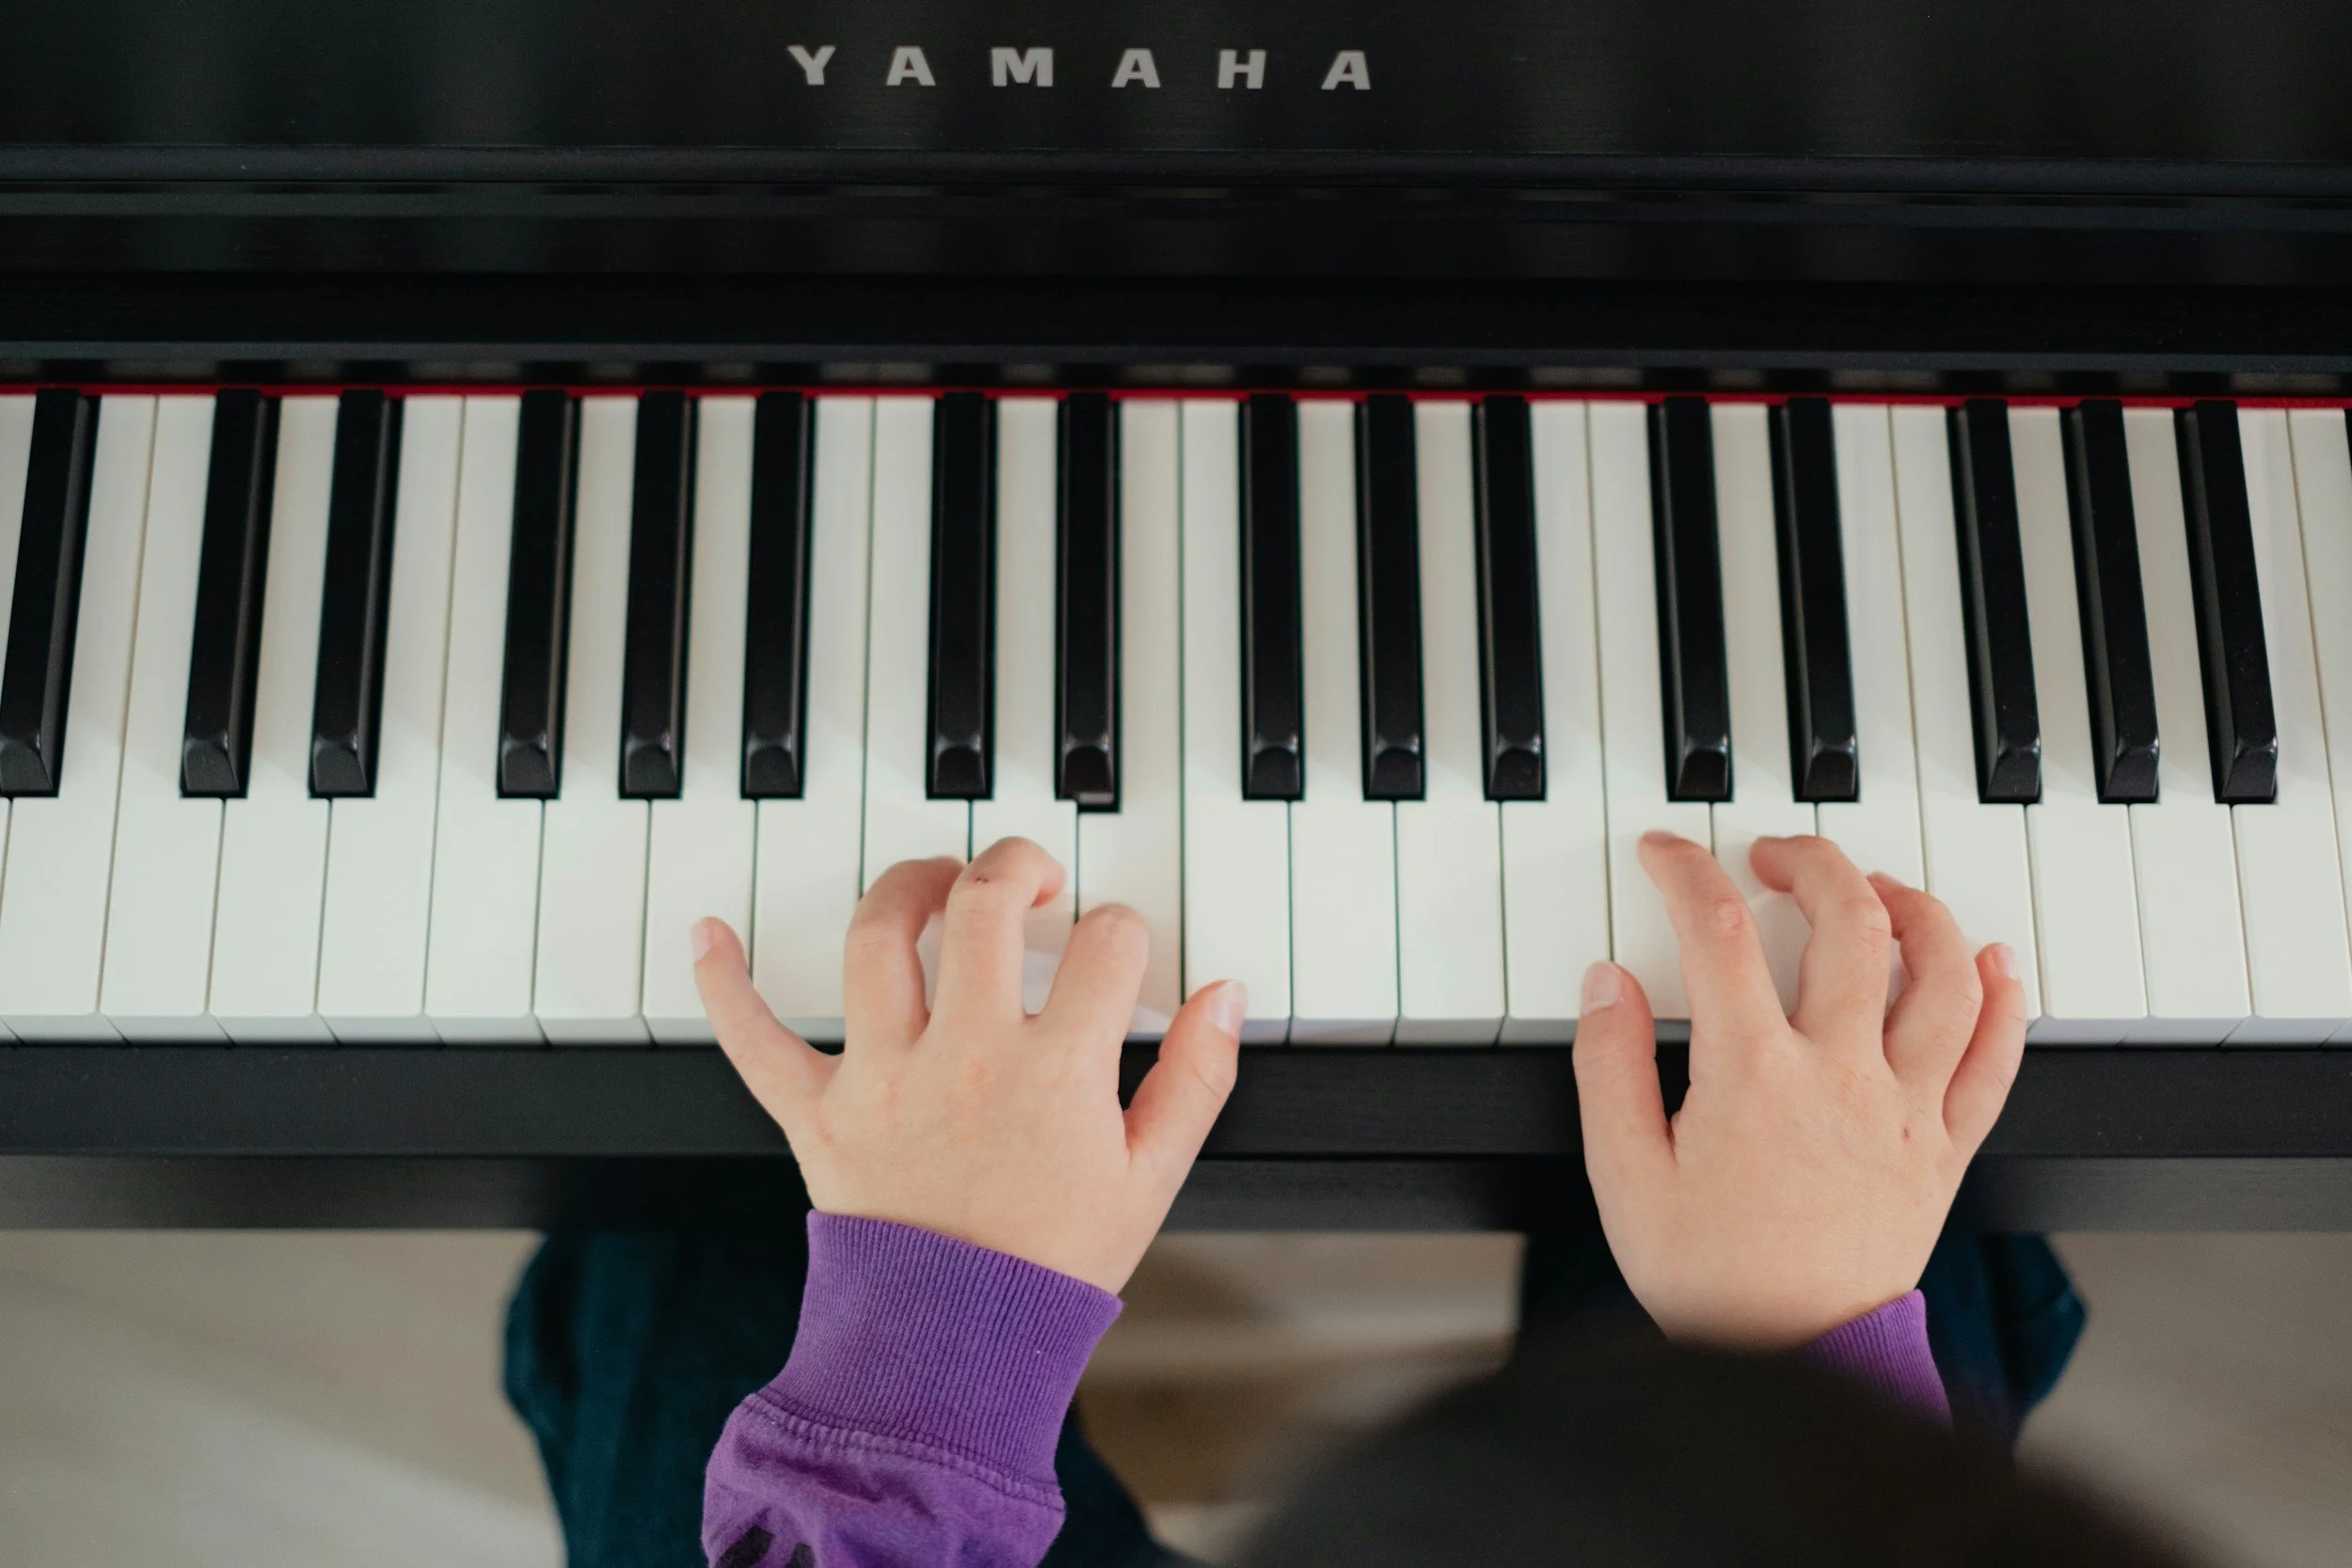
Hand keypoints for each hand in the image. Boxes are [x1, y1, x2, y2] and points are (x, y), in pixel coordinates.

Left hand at [691, 836, 1245, 1292]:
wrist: (956, 1351)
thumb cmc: (1049, 1268)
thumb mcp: (1150, 1179)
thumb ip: (1195, 1079)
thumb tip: (1224, 998)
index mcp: (1057, 1070)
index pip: (1107, 943)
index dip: (1123, 932)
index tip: (1118, 952)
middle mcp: (968, 1055)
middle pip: (985, 904)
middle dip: (1016, 865)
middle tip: (1032, 879)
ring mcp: (885, 1077)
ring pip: (878, 936)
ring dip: (905, 885)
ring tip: (932, 882)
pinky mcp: (819, 1113)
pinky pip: (755, 1039)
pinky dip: (725, 984)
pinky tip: (710, 936)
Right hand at [1574, 831, 2027, 1347]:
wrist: (1795, 1363)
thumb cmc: (1712, 1279)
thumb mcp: (1624, 1175)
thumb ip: (1608, 1068)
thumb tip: (1607, 983)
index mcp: (1753, 1076)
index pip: (1718, 932)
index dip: (1687, 871)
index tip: (1667, 853)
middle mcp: (1840, 1075)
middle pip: (1849, 922)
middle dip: (1810, 862)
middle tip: (1775, 856)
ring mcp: (1905, 1108)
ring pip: (1942, 972)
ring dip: (1914, 907)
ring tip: (1877, 887)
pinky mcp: (1946, 1147)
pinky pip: (1998, 1057)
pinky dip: (2005, 995)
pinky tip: (1992, 956)